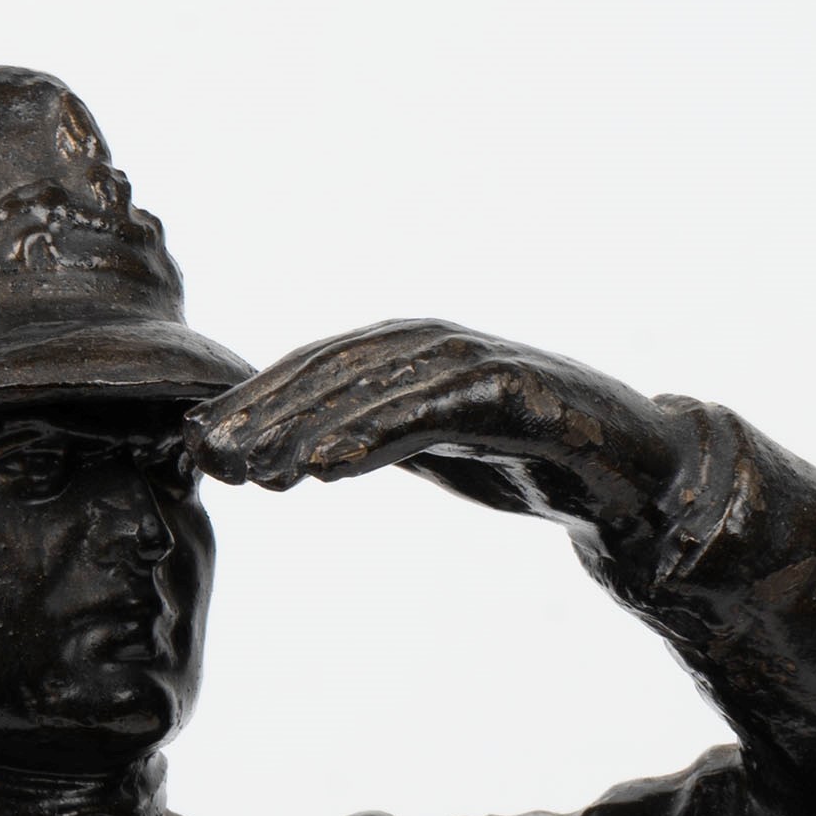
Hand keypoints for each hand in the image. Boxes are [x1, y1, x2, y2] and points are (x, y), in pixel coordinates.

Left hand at [186, 321, 677, 534]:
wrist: (619, 472)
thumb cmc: (511, 454)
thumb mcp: (418, 446)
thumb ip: (354, 439)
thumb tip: (264, 458)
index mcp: (405, 350)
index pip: (312, 369)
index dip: (251, 402)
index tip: (196, 446)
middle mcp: (433, 342)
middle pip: (331, 370)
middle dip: (264, 412)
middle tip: (210, 460)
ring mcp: (475, 360)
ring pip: (373, 387)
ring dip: (307, 427)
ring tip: (256, 473)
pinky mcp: (512, 389)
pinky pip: (431, 411)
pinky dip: (374, 433)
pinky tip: (325, 469)